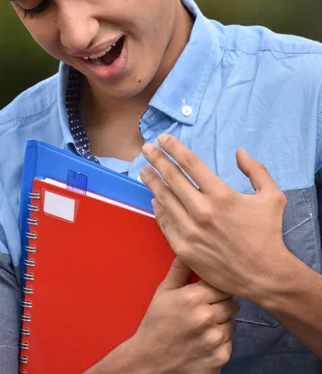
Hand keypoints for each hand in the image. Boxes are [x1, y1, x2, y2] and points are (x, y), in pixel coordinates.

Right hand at [133, 257, 237, 373]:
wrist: (149, 363)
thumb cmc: (156, 324)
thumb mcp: (163, 292)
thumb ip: (180, 270)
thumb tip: (190, 249)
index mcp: (193, 298)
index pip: (224, 285)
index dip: (218, 288)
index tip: (210, 292)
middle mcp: (207, 318)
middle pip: (232, 303)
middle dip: (222, 304)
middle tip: (206, 309)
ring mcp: (215, 340)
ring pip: (232, 323)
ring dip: (222, 323)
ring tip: (202, 326)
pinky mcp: (220, 358)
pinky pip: (230, 343)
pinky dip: (220, 342)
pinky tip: (203, 341)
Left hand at [140, 134, 288, 301]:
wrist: (264, 276)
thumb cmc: (268, 234)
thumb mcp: (272, 196)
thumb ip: (256, 170)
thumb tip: (239, 152)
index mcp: (221, 194)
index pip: (190, 163)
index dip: (174, 148)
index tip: (163, 139)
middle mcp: (202, 210)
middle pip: (172, 177)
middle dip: (157, 159)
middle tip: (147, 149)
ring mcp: (190, 231)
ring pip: (164, 199)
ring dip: (152, 182)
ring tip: (143, 170)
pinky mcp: (183, 249)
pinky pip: (165, 223)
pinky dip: (158, 209)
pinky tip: (154, 200)